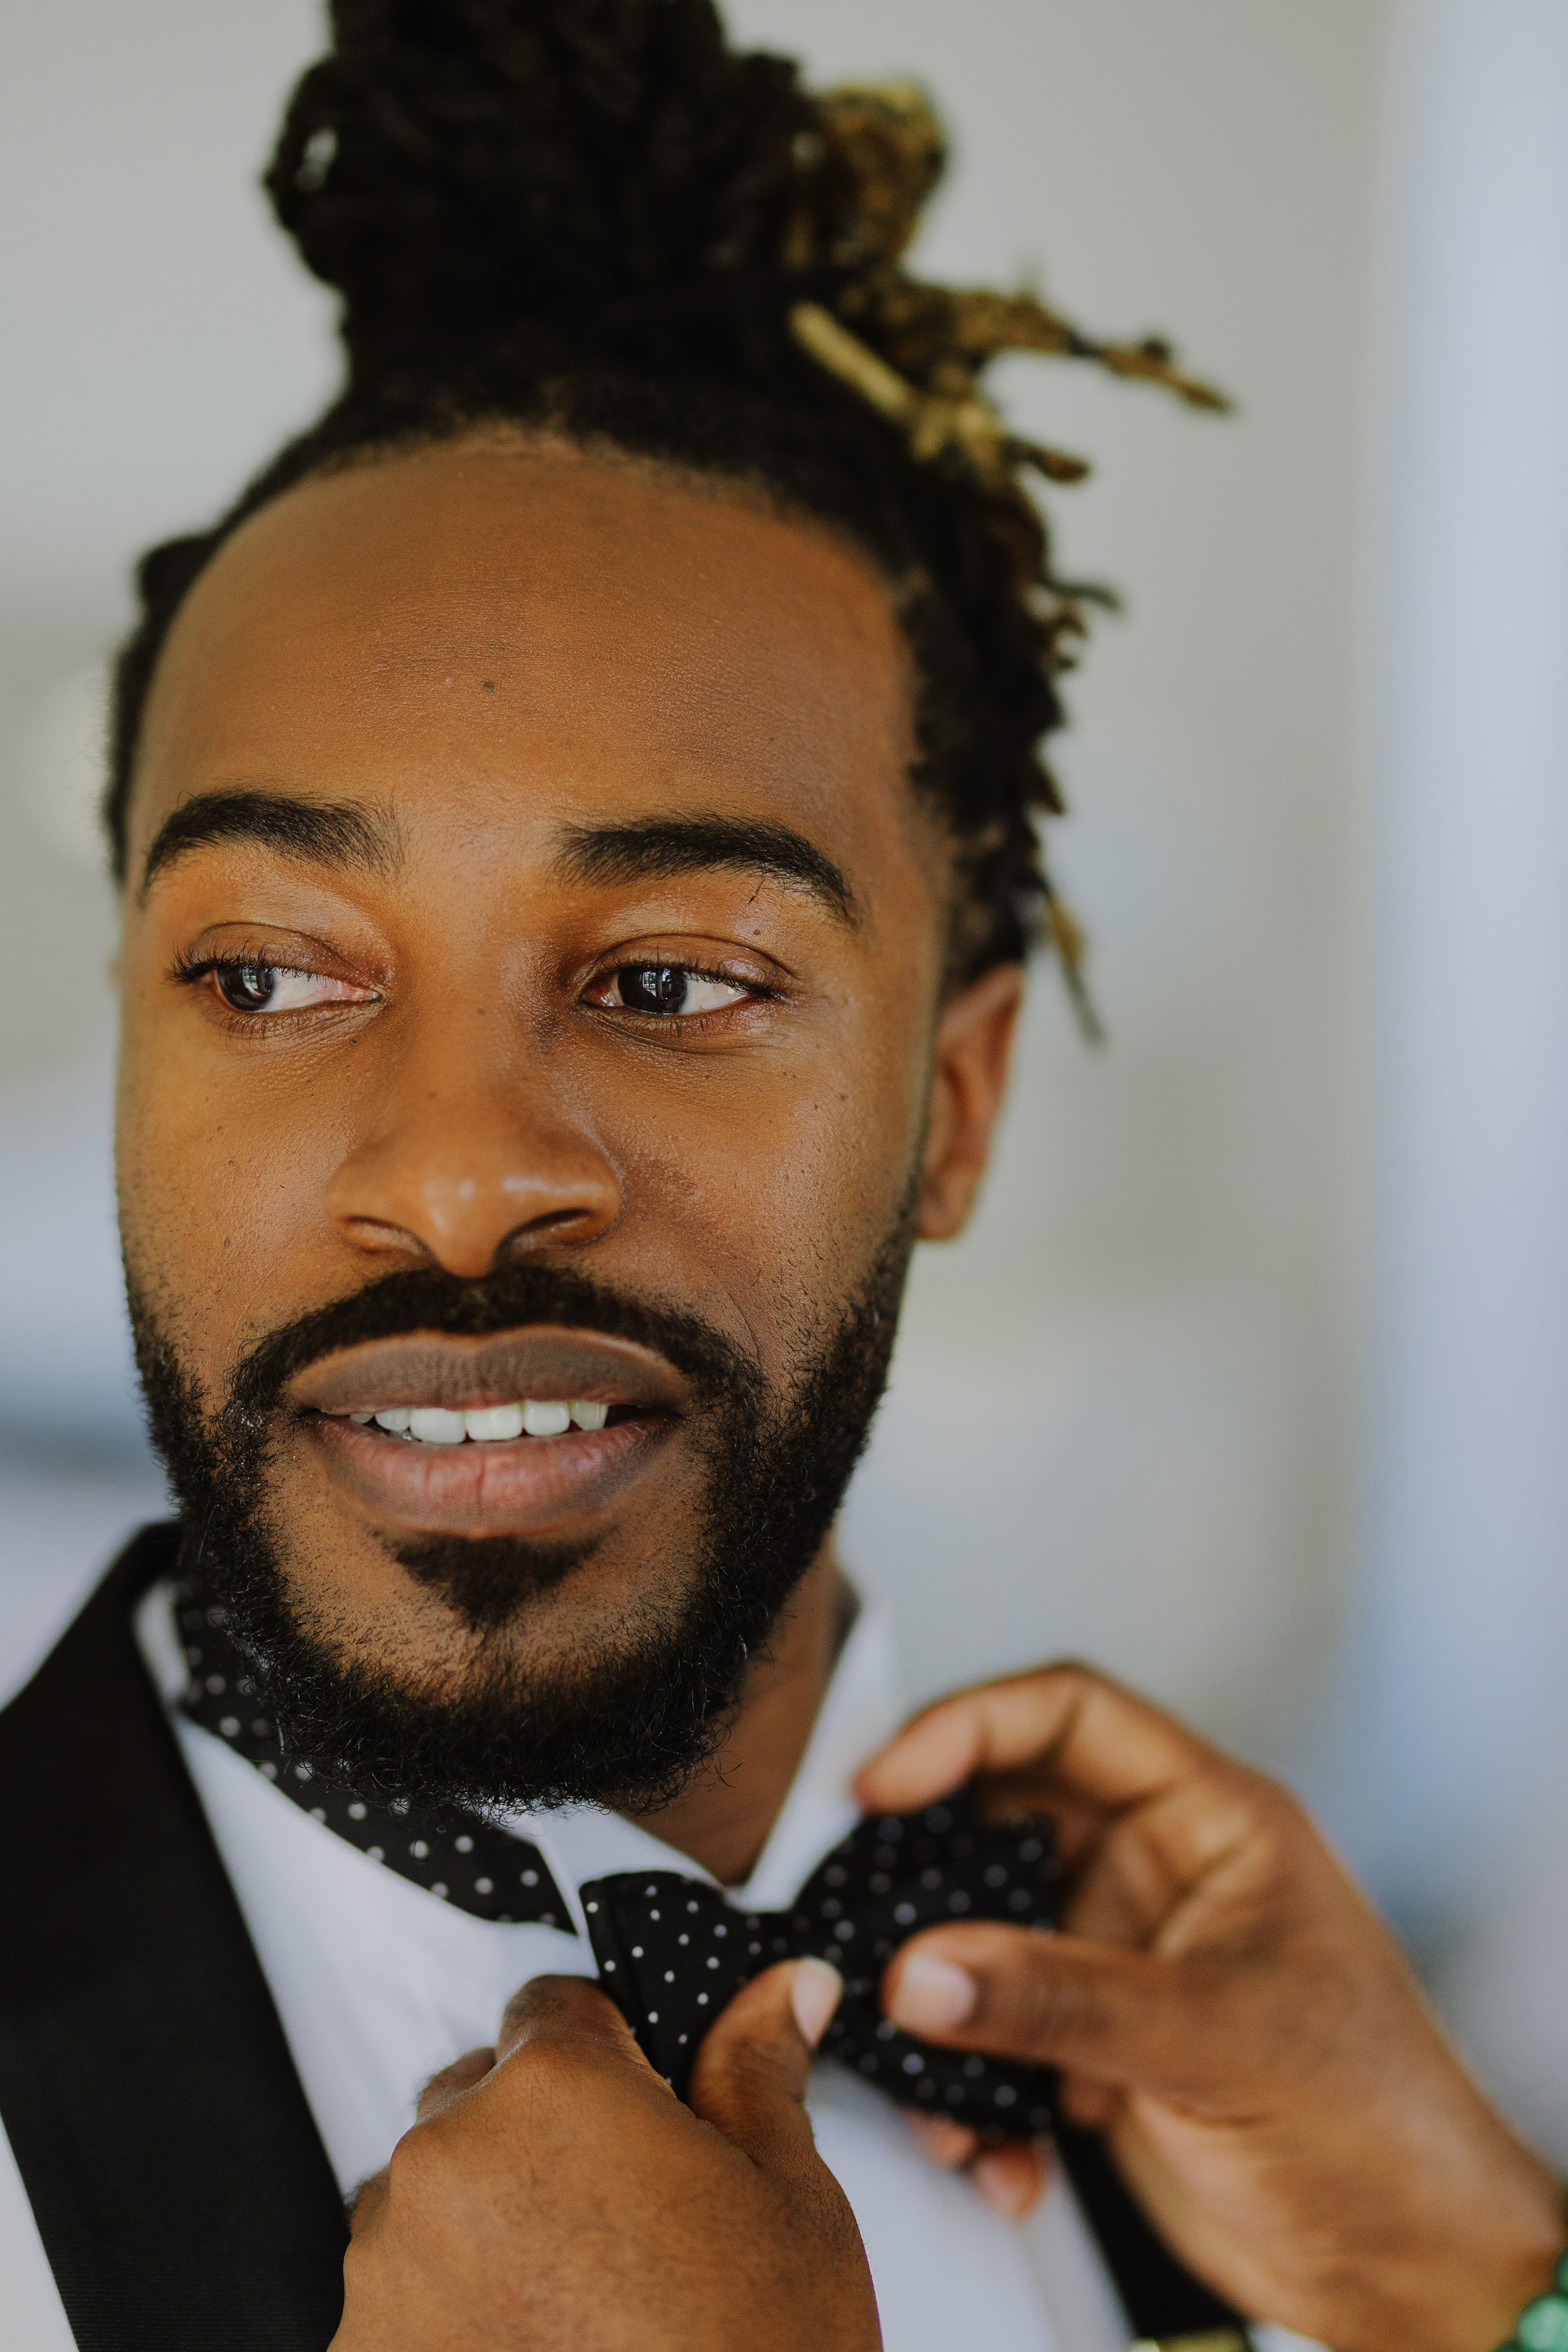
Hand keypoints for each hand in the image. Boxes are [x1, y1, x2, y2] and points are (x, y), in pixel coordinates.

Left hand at [332, 1958, 878, 2351]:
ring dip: (487, 2230)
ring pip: (433, 2200)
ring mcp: (386, 2269)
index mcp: (551, 2089)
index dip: (611, 2053)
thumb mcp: (788, 2200)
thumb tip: (785, 1986)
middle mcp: (445, 2160)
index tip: (643, 2112)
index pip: (552, 2006)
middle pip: (481, 2099)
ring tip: (580, 2310)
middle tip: (628, 2229)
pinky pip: (399, 2300)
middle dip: (544, 2142)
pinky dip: (450, 2319)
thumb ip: (758, 2069)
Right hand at [857, 1665, 1564, 2351]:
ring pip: (982, 1941)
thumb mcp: (1213, 2040)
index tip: (883, 1783)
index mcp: (1210, 1820)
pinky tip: (996, 2152)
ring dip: (940, 2010)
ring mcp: (1120, 1962)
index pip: (1070, 1715)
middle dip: (927, 1883)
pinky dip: (972, 2095)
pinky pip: (992, 2039)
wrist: (1410, 2272)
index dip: (967, 1727)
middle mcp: (1156, 1875)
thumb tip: (921, 1968)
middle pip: (1002, 1824)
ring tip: (928, 2078)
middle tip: (864, 1928)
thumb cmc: (1376, 2123)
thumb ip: (1059, 1998)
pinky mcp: (1094, 2049)